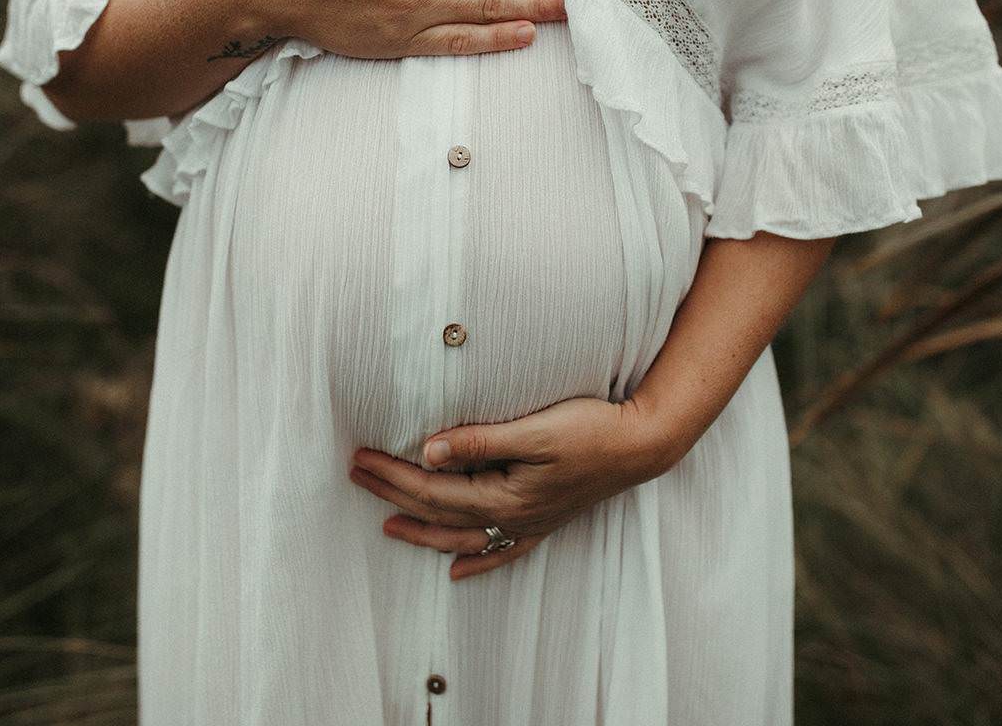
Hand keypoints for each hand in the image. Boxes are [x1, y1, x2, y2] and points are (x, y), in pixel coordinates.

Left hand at [348, 396, 674, 579]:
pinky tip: (459, 570)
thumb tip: (428, 451)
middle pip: (440, 512)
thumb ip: (478, 441)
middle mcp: (512, 517)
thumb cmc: (591, 430)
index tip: (362, 458)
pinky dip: (477, 560)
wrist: (642, 444)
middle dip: (395, 495)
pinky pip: (502, 550)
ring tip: (389, 526)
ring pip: (463, 536)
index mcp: (504, 496)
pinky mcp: (545, 519)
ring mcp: (530, 523)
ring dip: (423, 531)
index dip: (393, 475)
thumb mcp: (533, 430)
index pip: (433, 489)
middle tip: (359, 476)